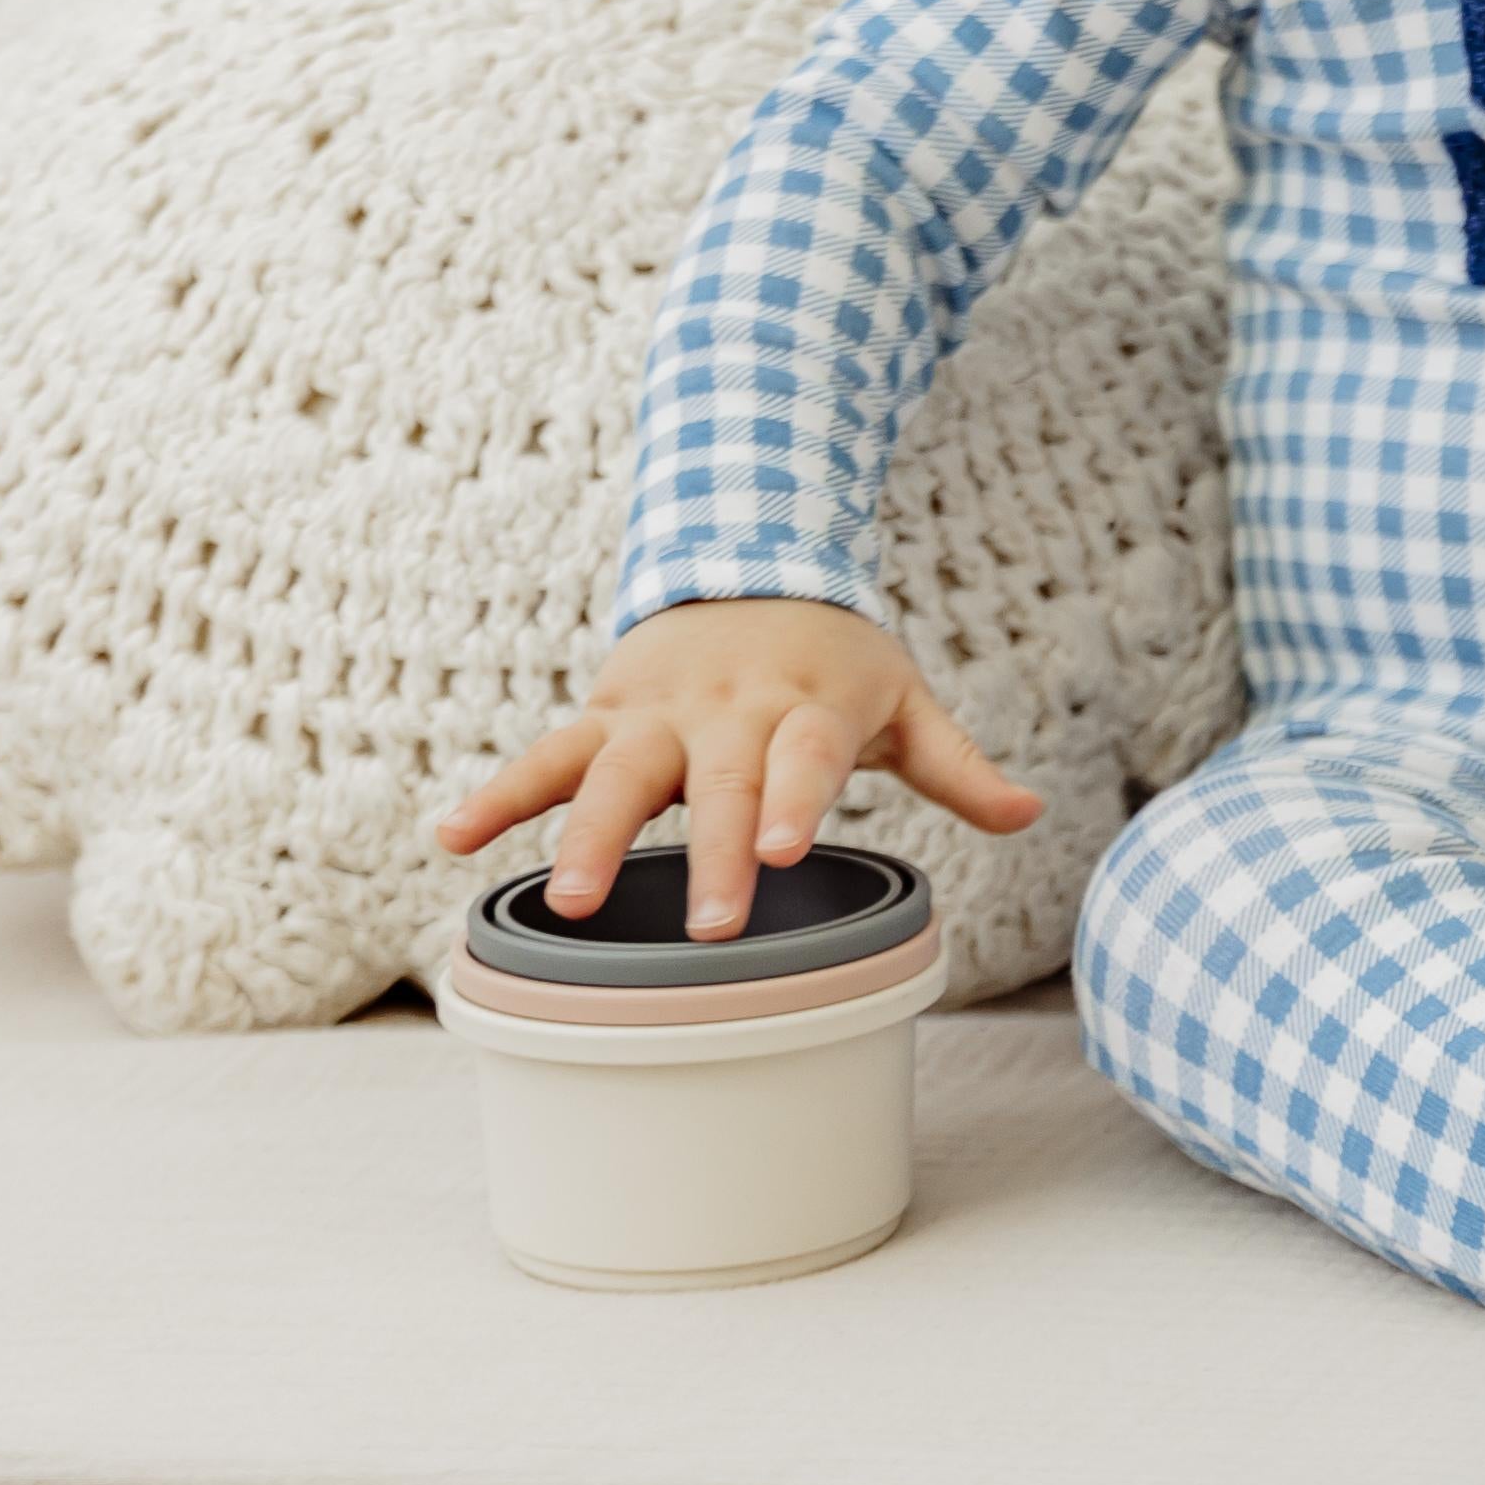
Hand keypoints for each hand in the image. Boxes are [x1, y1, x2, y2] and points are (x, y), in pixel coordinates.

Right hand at [433, 597, 1043, 941]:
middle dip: (712, 852)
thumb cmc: (836, 658)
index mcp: (807, 705)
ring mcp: (659, 711)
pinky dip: (498, 796)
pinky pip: (544, 758)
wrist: (751, 558)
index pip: (805, 756)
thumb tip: (1034, 813)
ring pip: (617, 775)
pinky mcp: (604, 715)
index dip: (795, 800)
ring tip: (572, 902)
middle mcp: (729, 707)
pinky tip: (450, 841)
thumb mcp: (903, 698)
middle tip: (712, 927)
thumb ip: (958, 765)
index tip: (786, 851)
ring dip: (591, 837)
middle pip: (718, 784)